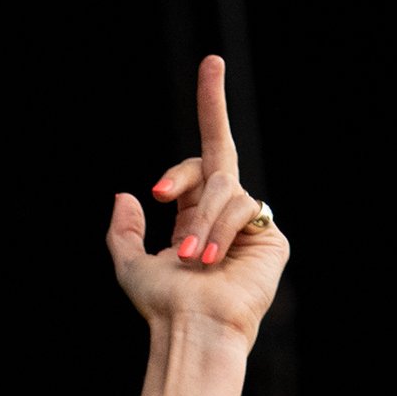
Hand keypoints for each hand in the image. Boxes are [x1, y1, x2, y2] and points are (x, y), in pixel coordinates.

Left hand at [105, 56, 288, 344]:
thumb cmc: (163, 306)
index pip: (199, 164)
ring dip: (202, 221)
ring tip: (192, 258)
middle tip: (210, 66)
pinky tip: (212, 259)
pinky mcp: (270, 238)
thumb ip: (125, 231)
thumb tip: (126, 194)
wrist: (192, 329)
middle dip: (213, 101)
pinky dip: (222, 229)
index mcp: (196, 219)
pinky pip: (244, 207)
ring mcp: (250, 225)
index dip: (189, 150)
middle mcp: (224, 216)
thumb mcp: (130, 264)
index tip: (179, 138)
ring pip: (224, 188)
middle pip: (222, 148)